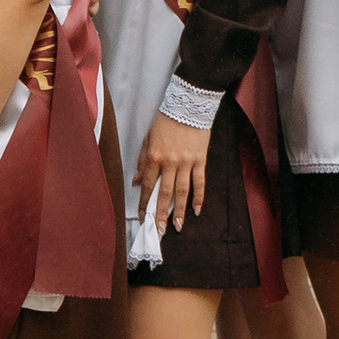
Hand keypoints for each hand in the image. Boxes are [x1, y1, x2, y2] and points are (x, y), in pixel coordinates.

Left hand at [133, 111, 211, 233]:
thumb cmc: (164, 122)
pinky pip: (200, 183)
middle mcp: (170, 162)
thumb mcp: (147, 138)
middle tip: (160, 230)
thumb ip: (142, 160)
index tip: (142, 217)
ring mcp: (187, 162)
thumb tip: (137, 181)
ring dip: (180, 211)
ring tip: (178, 227)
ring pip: (182, 191)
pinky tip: (197, 210)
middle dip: (161, 213)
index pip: (148, 185)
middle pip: (164, 193)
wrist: (187, 107)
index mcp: (154, 157)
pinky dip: (199, 197)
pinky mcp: (201, 160)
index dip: (144, 203)